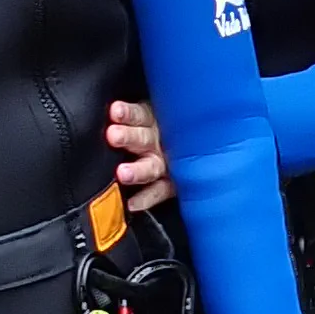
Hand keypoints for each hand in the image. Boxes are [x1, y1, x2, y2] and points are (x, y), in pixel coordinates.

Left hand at [106, 94, 172, 213]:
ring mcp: (168, 163)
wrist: (200, 144)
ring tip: (122, 174)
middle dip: (128, 137)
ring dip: (137, 171)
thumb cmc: (169, 126)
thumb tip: (115, 109)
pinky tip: (132, 204)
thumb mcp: (156, 113)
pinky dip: (147, 198)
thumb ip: (136, 113)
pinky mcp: (174, 182)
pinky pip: (160, 192)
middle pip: (143, 139)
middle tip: (114, 136)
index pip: (139, 114)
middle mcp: (161, 141)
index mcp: (155, 119)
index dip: (128, 113)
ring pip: (152, 166)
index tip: (115, 111)